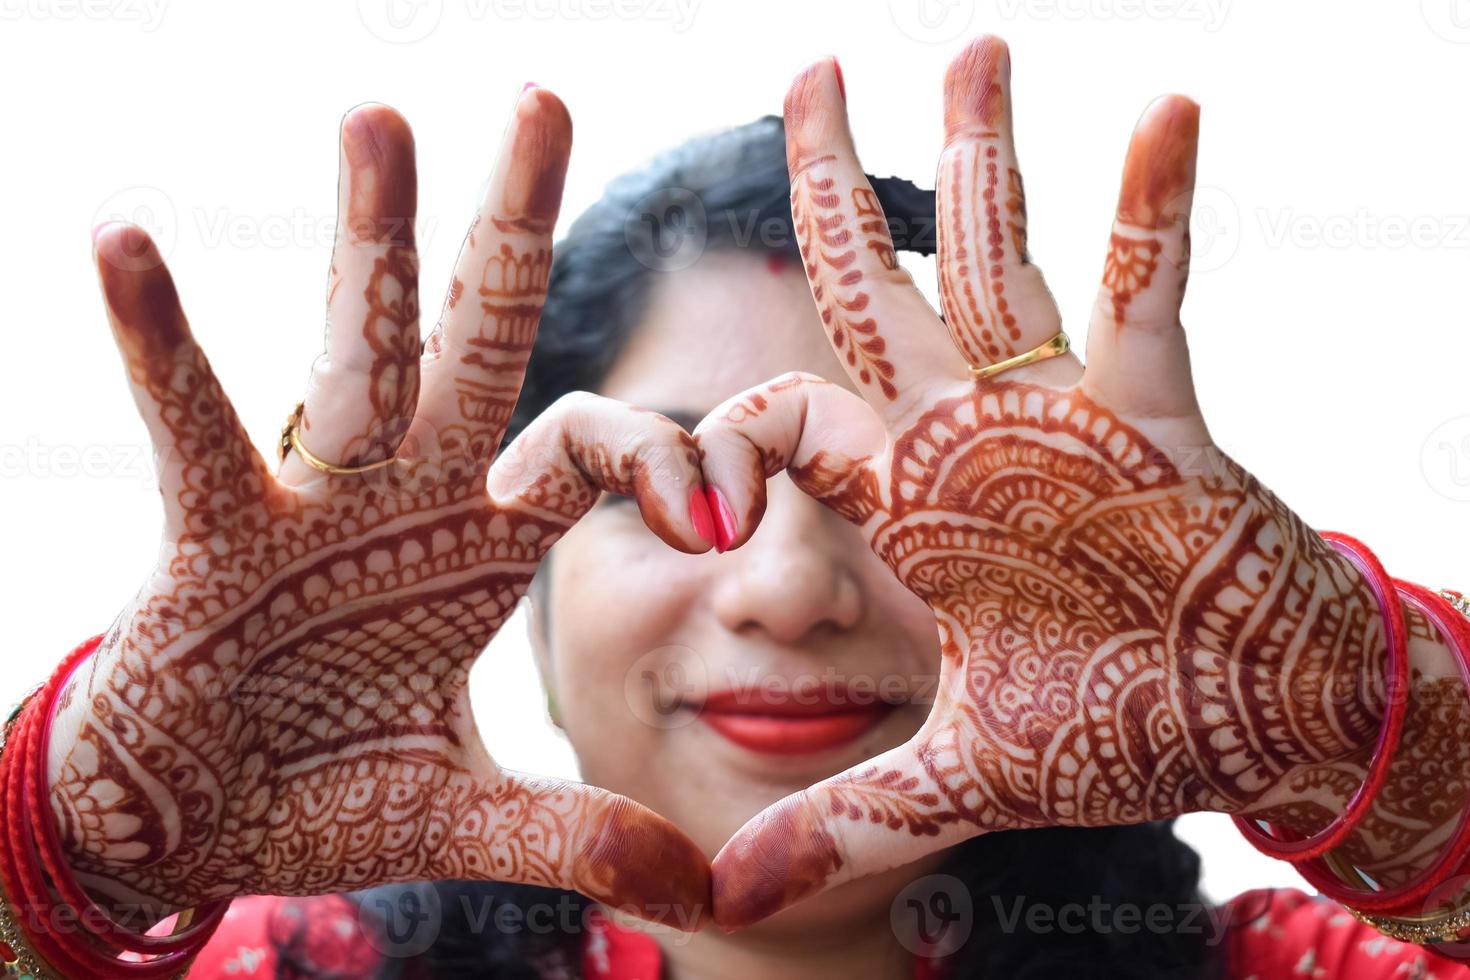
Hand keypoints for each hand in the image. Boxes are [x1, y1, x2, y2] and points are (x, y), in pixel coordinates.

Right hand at [47, 93, 711, 927]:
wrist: (196, 824)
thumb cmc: (323, 797)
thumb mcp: (465, 816)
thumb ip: (576, 834)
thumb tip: (703, 895)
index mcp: (480, 546)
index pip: (586, 453)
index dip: (661, 459)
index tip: (722, 495)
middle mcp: (405, 496)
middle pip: (476, 340)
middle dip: (509, 229)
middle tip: (546, 99)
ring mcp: (310, 501)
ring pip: (351, 350)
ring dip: (365, 240)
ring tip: (380, 117)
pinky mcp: (210, 532)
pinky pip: (189, 424)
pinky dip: (158, 341)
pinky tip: (123, 241)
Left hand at [696, 38, 1390, 927]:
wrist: (1244, 722)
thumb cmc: (1115, 729)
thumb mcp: (963, 774)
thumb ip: (848, 818)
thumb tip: (727, 907)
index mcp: (903, 507)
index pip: (759, 437)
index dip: (660, 453)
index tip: (524, 479)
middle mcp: (965, 439)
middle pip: (872, 294)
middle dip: (831, 193)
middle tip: (804, 81)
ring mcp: (1061, 414)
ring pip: (999, 265)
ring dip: (986, 159)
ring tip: (968, 50)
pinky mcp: (1160, 417)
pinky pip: (1154, 295)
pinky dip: (1160, 210)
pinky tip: (1170, 110)